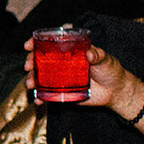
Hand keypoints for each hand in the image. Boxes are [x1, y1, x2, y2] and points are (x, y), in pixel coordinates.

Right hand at [22, 38, 139, 111]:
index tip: (29, 45)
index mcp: (70, 51)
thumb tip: (89, 54)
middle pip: (40, 60)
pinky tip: (38, 101)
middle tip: (28, 66)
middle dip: (30, 62)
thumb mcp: (106, 59)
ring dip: (32, 80)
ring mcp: (61, 78)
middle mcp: (62, 63)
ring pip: (41, 77)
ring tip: (30, 84)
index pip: (50, 43)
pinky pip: (48, 95)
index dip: (37, 42)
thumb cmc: (111, 70)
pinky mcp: (63, 92)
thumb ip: (98, 55)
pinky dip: (41, 98)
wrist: (116, 92)